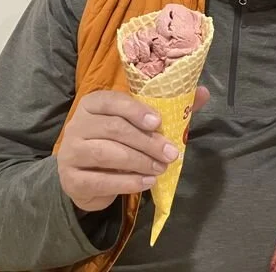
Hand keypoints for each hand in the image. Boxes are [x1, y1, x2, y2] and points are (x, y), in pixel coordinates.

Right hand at [57, 86, 209, 212]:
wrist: (87, 176)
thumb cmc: (119, 142)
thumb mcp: (141, 123)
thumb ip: (171, 108)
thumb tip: (204, 93)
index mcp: (94, 104)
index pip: (112, 101)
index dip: (136, 110)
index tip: (158, 122)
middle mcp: (77, 125)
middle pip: (114, 129)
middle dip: (147, 142)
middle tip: (171, 154)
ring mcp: (70, 152)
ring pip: (106, 153)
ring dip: (140, 162)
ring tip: (161, 168)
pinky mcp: (71, 179)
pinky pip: (100, 180)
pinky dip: (127, 182)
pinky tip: (146, 182)